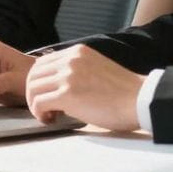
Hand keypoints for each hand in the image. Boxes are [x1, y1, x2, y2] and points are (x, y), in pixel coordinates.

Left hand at [25, 45, 143, 129]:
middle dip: (33, 93)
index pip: (43, 62)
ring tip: (48, 115)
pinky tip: (51, 119)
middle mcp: (70, 60)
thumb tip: (59, 84)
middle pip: (33, 74)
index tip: (46, 95)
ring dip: (35, 104)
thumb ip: (77, 70)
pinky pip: (39, 102)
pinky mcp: (67, 94)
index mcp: (77, 52)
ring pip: (33, 88)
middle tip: (44, 108)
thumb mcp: (96, 67)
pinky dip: (39, 113)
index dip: (39, 81)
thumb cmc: (124, 91)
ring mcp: (68, 76)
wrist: (140, 99)